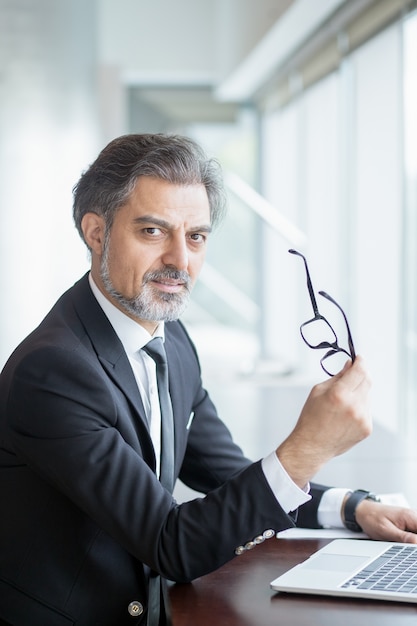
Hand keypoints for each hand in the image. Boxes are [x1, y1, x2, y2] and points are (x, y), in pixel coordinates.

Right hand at [276, 355, 371, 487]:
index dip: (360, 362)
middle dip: (361, 374)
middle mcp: (353, 406)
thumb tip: (350, 365)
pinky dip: (359, 407)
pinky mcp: (366, 428)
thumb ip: (338, 377)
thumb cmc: (311, 417)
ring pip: (367, 395)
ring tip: (342, 403)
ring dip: (358, 392)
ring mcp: (362, 418)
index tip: (359, 358)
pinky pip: (367, 409)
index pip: (359, 371)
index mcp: (339, 394)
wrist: (312, 445)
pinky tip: (345, 415)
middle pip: (367, 380)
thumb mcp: (318, 391)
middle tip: (353, 373)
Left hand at [355, 500, 416, 542]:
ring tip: (396, 542)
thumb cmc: (371, 518)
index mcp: (410, 517)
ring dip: (412, 543)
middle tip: (400, 544)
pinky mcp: (407, 524)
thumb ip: (403, 538)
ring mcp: (411, 520)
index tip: (412, 548)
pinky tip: (403, 544)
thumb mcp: (386, 531)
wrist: (362, 511)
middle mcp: (413, 516)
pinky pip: (414, 533)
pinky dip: (410, 540)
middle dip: (414, 543)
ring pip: (416, 534)